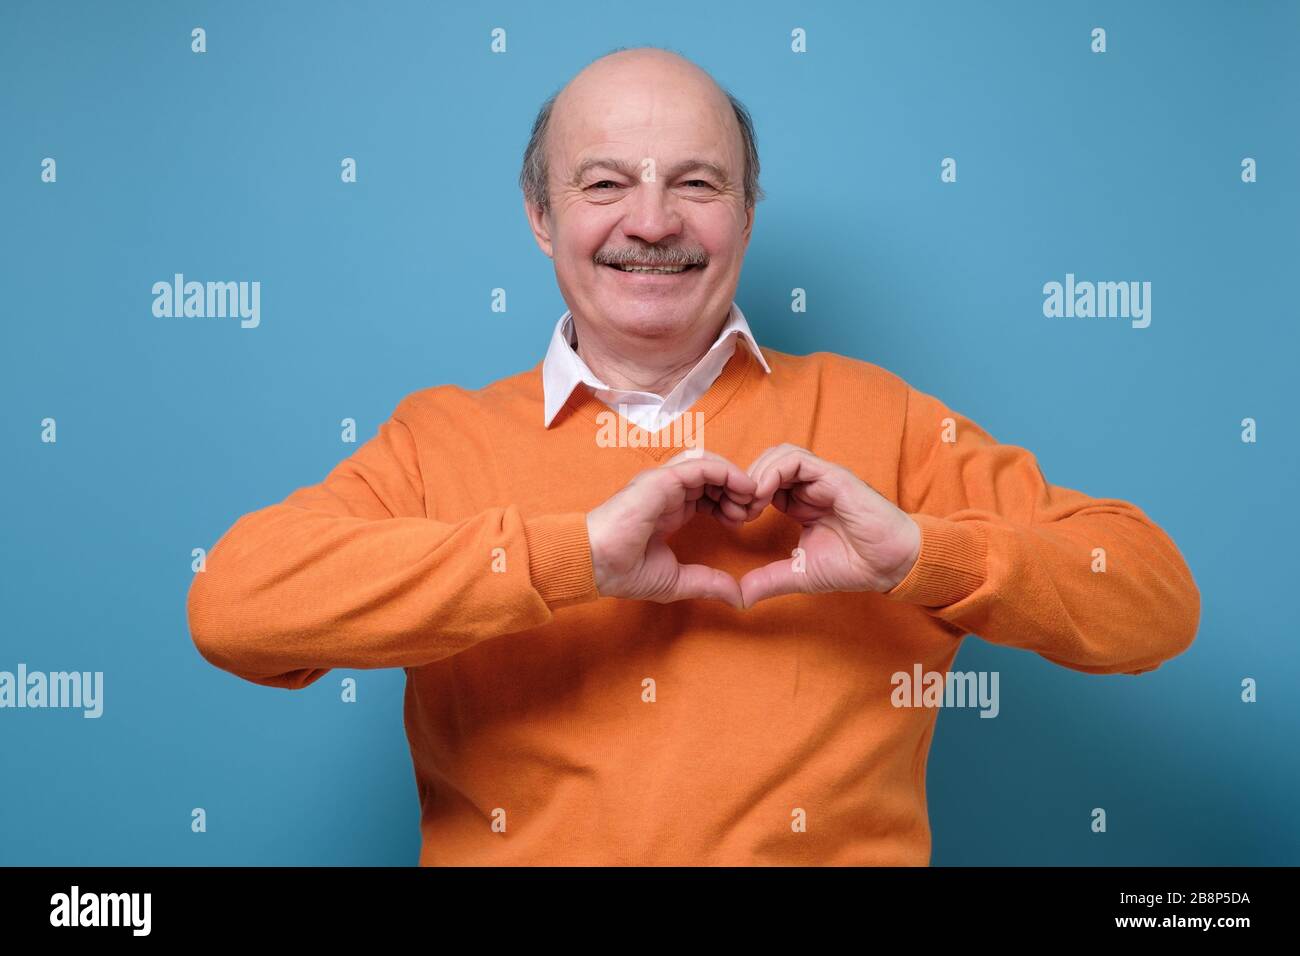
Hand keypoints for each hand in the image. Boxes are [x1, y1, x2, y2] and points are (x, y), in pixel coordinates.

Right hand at [586, 449, 761, 607]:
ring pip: (710, 465)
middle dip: (737, 489)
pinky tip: (742, 489)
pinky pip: (701, 465)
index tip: (743, 522)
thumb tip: (739, 597)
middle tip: (753, 510)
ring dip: (735, 478)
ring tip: (749, 499)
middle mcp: (668, 491)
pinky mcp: (662, 479)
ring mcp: (664, 482)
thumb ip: (708, 583)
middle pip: (713, 476)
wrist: (597, 565)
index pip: (708, 493)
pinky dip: (727, 472)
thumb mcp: (677, 580)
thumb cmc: (624, 571)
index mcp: (671, 508)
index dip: (730, 503)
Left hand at [738, 444, 920, 607]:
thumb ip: (770, 580)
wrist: (891, 565)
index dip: (744, 496)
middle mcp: (811, 485)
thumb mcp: (800, 574)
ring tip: (750, 504)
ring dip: (756, 474)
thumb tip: (740, 597)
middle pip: (767, 462)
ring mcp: (823, 478)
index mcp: (801, 501)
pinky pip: (796, 460)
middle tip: (737, 511)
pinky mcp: (834, 477)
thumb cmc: (854, 565)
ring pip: (779, 454)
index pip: (764, 481)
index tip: (734, 521)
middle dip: (745, 482)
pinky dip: (772, 472)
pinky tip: (762, 496)